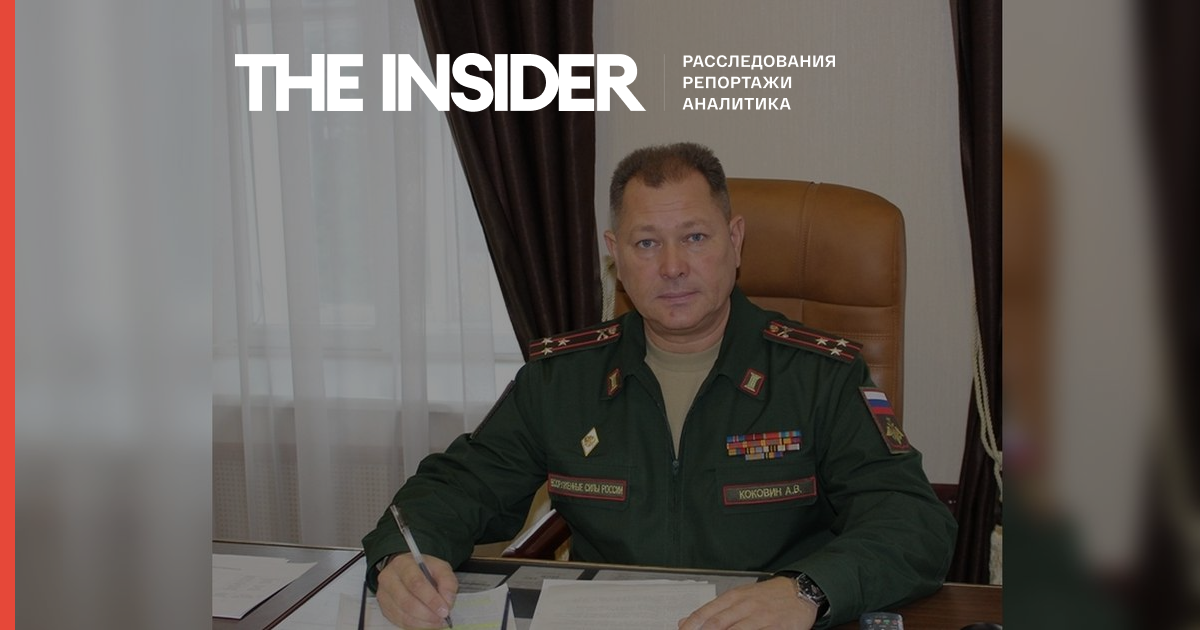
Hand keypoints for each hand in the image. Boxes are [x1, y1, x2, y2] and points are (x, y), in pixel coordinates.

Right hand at [375, 553, 458, 628]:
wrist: (407, 571)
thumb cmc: (424, 570)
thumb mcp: (440, 568)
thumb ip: (447, 582)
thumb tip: (447, 601)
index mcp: (403, 564)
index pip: (416, 583)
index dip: (431, 599)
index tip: (444, 609)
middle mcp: (389, 578)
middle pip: (407, 601)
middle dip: (427, 613)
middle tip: (442, 617)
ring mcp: (384, 595)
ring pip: (403, 615)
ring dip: (423, 622)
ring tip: (437, 621)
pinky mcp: (384, 608)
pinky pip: (400, 622)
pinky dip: (416, 625)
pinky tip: (428, 623)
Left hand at [678, 576, 817, 629]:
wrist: (799, 591)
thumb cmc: (768, 596)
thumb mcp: (739, 597)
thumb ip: (713, 610)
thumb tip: (685, 621)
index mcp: (733, 597)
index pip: (705, 614)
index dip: (691, 626)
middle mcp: (744, 606)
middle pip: (716, 625)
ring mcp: (759, 618)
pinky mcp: (774, 628)